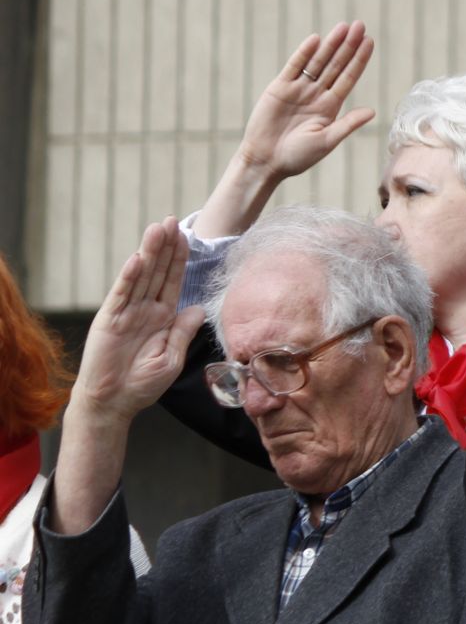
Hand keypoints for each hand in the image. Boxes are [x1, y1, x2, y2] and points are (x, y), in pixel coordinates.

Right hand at [69, 219, 206, 426]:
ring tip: (157, 228)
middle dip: (165, 246)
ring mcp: (126, 313)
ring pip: (141, 277)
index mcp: (163, 317)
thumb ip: (183, 331)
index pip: (173, 281)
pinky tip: (137, 259)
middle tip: (172, 220)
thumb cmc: (143, 385)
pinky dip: (129, 277)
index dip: (180, 259)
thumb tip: (198, 306)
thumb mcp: (172, 358)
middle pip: (158, 272)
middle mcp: (145, 310)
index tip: (187, 236)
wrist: (114, 403)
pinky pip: (121, 295)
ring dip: (149, 252)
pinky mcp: (109, 321)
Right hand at [237, 22, 377, 180]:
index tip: (370, 42)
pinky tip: (316, 40)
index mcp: (331, 107)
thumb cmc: (298, 157)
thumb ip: (347, 124)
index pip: (348, 78)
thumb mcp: (326, 140)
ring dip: (330, 45)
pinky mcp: (279, 88)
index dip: (359, 60)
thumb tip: (372, 111)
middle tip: (360, 25)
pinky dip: (304, 53)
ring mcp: (298, 89)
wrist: (266, 160)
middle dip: (348, 46)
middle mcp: (317, 94)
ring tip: (343, 27)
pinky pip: (294, 67)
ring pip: (317, 62)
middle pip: (336, 65)